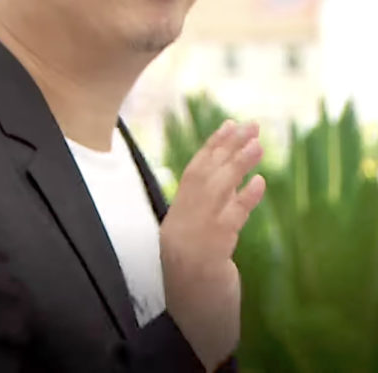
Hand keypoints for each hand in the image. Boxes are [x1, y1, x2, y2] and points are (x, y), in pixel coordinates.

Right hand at [160, 121, 266, 370]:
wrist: (184, 314)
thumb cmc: (189, 279)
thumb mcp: (193, 242)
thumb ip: (204, 215)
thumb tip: (228, 187)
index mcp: (177, 215)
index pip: (194, 172)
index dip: (211, 147)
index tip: (228, 125)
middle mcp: (183, 220)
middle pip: (204, 174)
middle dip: (227, 146)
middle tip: (249, 123)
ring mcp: (195, 234)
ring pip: (215, 191)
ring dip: (237, 164)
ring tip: (259, 142)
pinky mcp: (211, 250)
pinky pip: (230, 221)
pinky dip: (244, 200)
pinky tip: (260, 183)